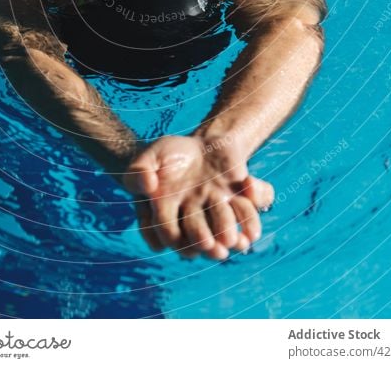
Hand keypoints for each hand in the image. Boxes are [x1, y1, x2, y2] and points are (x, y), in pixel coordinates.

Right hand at [123, 135, 273, 259]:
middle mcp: (195, 216)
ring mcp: (218, 209)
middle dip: (205, 243)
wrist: (206, 142)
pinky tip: (251, 226)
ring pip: (224, 229)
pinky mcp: (238, 199)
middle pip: (198, 237)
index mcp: (170, 211)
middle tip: (213, 246)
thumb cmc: (172, 154)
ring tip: (236, 240)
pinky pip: (248, 213)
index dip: (173, 238)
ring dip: (229, 231)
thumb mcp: (150, 156)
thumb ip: (139, 171)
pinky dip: (251, 219)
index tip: (176, 238)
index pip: (167, 232)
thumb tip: (149, 187)